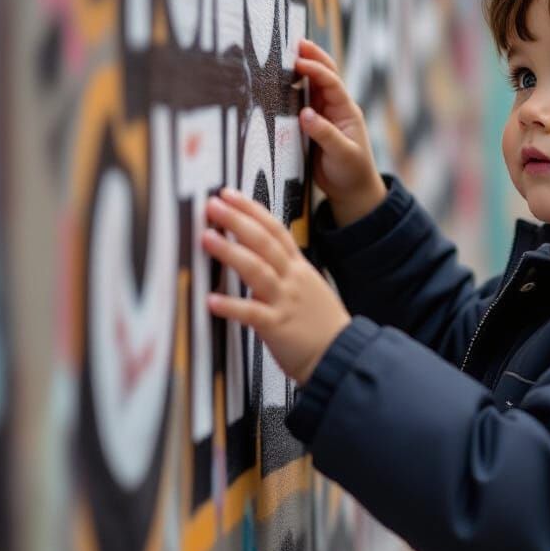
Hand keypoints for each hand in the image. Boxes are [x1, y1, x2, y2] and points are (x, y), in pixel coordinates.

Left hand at [202, 188, 351, 384]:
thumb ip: (285, 272)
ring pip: (257, 269)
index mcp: (299, 268)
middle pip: (264, 241)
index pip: (275, 229)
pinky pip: (251, 313)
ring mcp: (285, 300)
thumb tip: (258, 259)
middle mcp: (292, 278)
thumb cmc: (322, 326)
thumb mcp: (308, 288)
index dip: (252, 210)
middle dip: (237, 220)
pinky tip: (211, 300)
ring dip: (230, 252)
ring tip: (207, 238)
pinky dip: (231, 306)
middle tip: (212, 204)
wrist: (342, 355)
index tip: (230, 195)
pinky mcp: (277, 326)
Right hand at [294, 38, 386, 222]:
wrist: (351, 191)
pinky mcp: (311, 126)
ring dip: (299, 70)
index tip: (297, 61)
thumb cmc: (351, 172)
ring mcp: (323, 115)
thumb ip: (325, 134)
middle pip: (323, 76)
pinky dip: (290, 91)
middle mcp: (335, 108)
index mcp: (346, 111)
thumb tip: (305, 114)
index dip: (315, 69)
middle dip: (311, 57)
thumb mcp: (342, 154)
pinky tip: (277, 83)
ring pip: (310, 87)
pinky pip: (300, 103)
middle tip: (294, 41)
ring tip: (282, 54)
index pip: (331, 83)